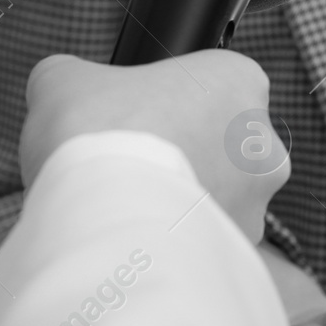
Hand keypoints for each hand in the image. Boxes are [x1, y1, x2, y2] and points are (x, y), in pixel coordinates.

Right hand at [19, 50, 282, 240]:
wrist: (104, 216)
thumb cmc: (98, 133)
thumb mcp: (63, 80)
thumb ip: (71, 76)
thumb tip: (62, 86)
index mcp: (238, 82)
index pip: (209, 86)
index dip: (165, 102)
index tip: (133, 118)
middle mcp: (263, 142)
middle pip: (219, 144)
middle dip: (181, 155)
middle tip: (130, 166)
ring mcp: (257, 201)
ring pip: (218, 197)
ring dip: (181, 202)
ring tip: (128, 209)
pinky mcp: (241, 249)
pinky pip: (208, 242)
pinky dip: (179, 242)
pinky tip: (138, 241)